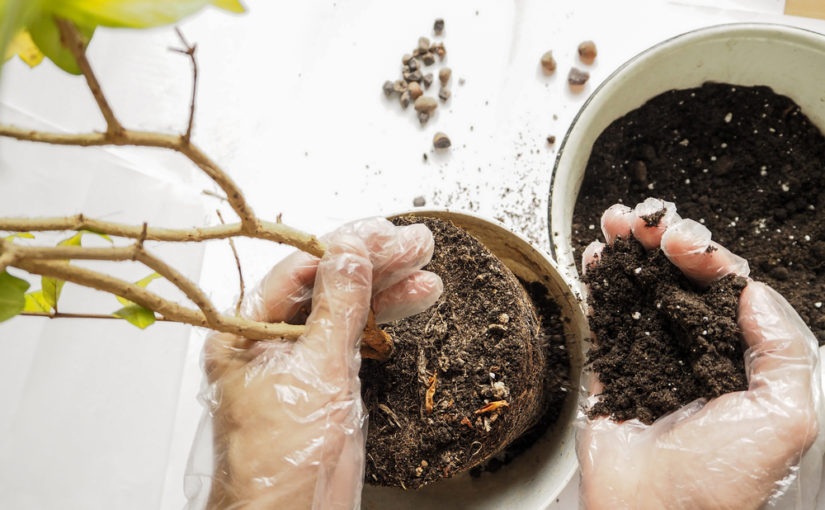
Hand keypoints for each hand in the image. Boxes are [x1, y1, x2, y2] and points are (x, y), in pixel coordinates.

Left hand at [193, 218, 442, 509]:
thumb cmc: (278, 462)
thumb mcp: (314, 373)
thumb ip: (337, 309)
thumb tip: (350, 253)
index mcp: (244, 332)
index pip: (297, 271)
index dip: (344, 247)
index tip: (383, 234)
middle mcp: (269, 341)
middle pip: (325, 285)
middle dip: (373, 264)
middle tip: (414, 244)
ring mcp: (300, 359)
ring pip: (345, 308)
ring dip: (386, 288)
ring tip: (424, 270)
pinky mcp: (326, 380)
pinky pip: (356, 336)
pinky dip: (384, 318)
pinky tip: (411, 299)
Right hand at [578, 198, 822, 509]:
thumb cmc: (722, 483)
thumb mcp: (786, 417)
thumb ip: (784, 349)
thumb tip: (754, 292)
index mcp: (740, 357)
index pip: (727, 287)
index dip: (708, 255)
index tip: (686, 244)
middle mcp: (694, 350)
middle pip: (680, 276)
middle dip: (664, 239)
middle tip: (648, 225)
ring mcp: (649, 355)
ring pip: (640, 286)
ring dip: (629, 249)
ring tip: (617, 222)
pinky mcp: (609, 367)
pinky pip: (604, 314)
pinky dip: (598, 281)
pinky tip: (596, 255)